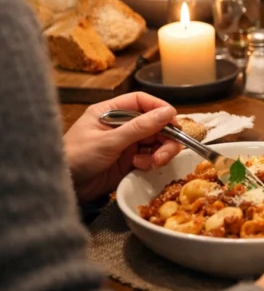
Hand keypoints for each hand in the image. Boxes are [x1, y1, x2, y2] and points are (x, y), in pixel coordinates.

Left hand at [64, 92, 181, 203]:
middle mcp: (121, 125)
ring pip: (157, 141)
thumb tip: (169, 112)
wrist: (64, 188)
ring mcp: (127, 144)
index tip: (173, 120)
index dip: (160, 108)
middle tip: (166, 150)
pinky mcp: (130, 161)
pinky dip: (152, 162)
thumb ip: (139, 127)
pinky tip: (140, 167)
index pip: (142, 101)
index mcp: (111, 112)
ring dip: (160, 151)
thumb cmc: (77, 158)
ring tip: (152, 162)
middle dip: (165, 136)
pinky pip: (152, 157)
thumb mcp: (108, 141)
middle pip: (155, 123)